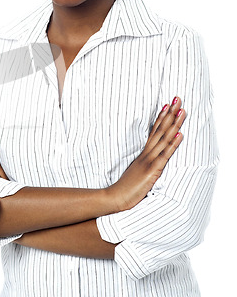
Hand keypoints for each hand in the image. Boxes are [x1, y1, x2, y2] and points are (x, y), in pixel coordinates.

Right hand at [107, 96, 185, 212]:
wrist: (115, 198)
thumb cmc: (125, 188)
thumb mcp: (135, 172)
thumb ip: (142, 164)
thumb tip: (148, 159)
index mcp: (143, 154)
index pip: (154, 131)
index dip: (161, 117)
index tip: (168, 104)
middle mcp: (146, 153)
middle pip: (160, 129)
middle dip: (170, 113)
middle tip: (177, 98)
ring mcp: (149, 160)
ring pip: (164, 138)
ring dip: (174, 123)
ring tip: (182, 110)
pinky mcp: (152, 170)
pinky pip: (165, 154)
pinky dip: (173, 143)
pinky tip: (180, 134)